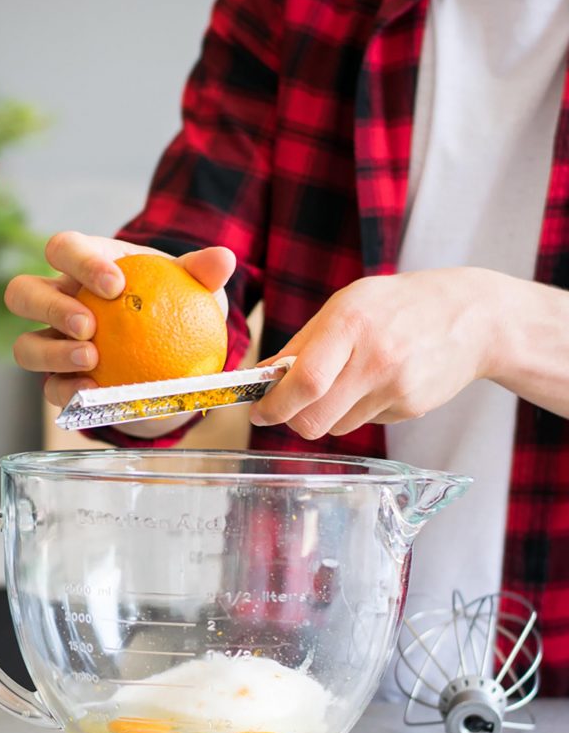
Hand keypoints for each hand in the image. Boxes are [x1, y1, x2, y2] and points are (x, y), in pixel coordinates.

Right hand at [5, 231, 235, 417]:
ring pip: (24, 346)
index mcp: (83, 265)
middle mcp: (57, 302)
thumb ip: (203, 273)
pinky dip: (68, 391)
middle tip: (90, 325)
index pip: (63, 248)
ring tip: (91, 359)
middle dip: (50, 306)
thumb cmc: (176, 307)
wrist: (173, 356)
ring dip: (52, 352)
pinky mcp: (60, 382)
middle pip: (22, 293)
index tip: (116, 284)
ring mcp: (52, 343)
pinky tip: (95, 394)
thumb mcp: (194, 289)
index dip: (79, 261)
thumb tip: (223, 259)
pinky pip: (51, 388)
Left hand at [251, 268, 501, 437]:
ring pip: (336, 427)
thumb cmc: (398, 305)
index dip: (274, 405)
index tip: (259, 410)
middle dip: (293, 420)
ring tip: (348, 381)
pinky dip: (359, 411)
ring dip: (328, 414)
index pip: (304, 382)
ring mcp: (396, 388)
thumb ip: (302, 344)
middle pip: (314, 420)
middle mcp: (375, 359)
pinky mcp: (411, 408)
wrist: (473, 316)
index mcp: (351, 324)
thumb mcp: (346, 306)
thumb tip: (261, 376)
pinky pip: (366, 423)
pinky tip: (379, 383)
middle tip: (289, 408)